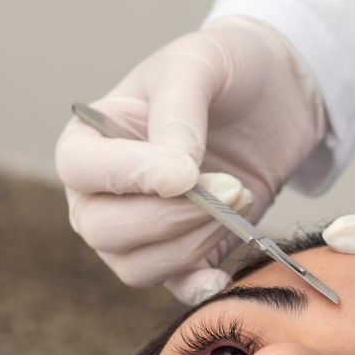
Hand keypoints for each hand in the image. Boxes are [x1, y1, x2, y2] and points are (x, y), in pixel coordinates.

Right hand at [56, 16, 326, 304]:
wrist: (274, 96)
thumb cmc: (223, 71)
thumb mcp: (198, 66)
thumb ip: (178, 114)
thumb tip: (174, 175)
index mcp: (88, 140)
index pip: (79, 170)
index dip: (130, 177)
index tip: (187, 172)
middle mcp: (98, 194)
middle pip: (103, 229)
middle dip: (170, 216)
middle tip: (228, 187)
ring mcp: (133, 232)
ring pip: (136, 266)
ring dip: (193, 242)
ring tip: (237, 199)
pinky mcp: (178, 257)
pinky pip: (172, 288)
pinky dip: (197, 286)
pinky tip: (224, 271)